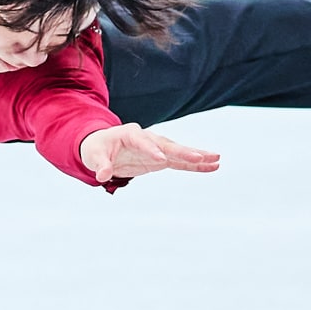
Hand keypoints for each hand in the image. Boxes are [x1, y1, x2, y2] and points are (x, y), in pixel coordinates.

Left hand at [80, 122, 219, 182]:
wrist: (102, 147)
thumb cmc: (97, 149)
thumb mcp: (94, 156)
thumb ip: (100, 165)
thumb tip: (102, 176)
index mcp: (130, 134)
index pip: (143, 141)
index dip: (151, 150)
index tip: (162, 159)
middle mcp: (147, 138)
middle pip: (167, 145)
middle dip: (183, 151)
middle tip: (200, 157)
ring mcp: (156, 148)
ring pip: (178, 152)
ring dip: (197, 156)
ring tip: (216, 160)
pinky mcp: (161, 158)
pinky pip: (180, 162)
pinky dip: (195, 165)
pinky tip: (212, 166)